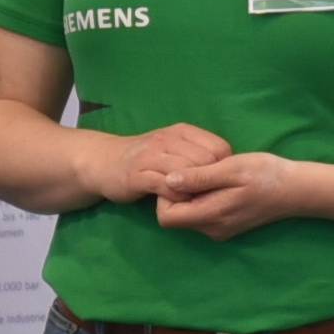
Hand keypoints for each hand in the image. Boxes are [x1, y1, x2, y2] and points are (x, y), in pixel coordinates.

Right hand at [100, 120, 231, 206]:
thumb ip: (198, 153)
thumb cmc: (146, 158)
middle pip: (205, 161)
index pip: (218, 147)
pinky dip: (178, 197)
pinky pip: (166, 186)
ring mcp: (152, 156)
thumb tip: (229, 169)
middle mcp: (168, 139)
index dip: (225, 168)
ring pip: (187, 172)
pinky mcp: (138, 175)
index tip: (219, 182)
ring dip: (196, 191)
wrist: (105, 162)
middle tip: (210, 196)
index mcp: (182, 131)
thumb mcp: (174, 147)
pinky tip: (179, 202)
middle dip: (211, 181)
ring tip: (197, 201)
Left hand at [147, 145, 320, 237]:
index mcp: (211, 216)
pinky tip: (217, 181)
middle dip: (177, 193)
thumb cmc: (266, 175)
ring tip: (209, 173)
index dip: (165, 195)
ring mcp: (219, 229)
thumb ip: (199, 177)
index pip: (166, 216)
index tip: (181, 174)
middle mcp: (212, 229)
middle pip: (175, 216)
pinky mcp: (226, 225)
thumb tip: (168, 180)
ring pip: (187, 214)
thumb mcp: (231, 168)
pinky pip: (201, 214)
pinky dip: (201, 198)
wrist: (296, 190)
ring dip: (190, 194)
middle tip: (195, 170)